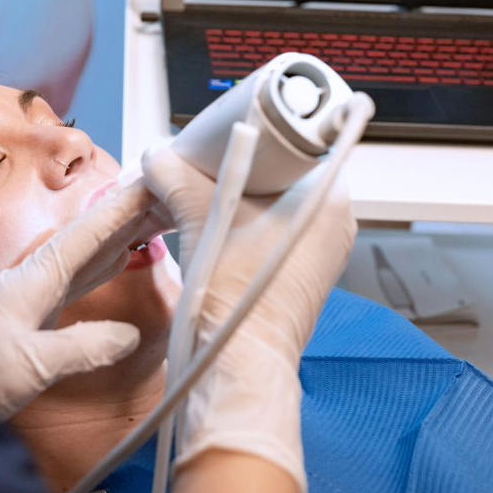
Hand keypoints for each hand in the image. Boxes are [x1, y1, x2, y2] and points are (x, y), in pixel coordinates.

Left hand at [0, 181, 155, 419]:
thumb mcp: (30, 365)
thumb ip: (80, 348)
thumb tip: (128, 335)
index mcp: (35, 278)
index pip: (87, 234)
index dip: (120, 210)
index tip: (149, 185)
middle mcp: (37, 277)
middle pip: (91, 235)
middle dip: (127, 213)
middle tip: (164, 191)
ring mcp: (36, 292)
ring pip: (88, 253)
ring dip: (120, 233)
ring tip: (152, 215)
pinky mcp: (36, 311)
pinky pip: (79, 276)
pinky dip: (105, 261)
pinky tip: (119, 256)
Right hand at [142, 142, 356, 492]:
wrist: (237, 362)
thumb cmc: (235, 297)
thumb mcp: (199, 216)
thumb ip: (174, 175)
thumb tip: (157, 156)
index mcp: (328, 198)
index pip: (294, 142)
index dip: (255, 132)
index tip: (225, 130)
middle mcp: (334, 222)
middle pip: (280, 171)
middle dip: (239, 165)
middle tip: (204, 162)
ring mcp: (321, 251)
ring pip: (275, 201)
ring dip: (238, 194)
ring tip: (203, 193)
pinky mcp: (302, 272)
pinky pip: (274, 229)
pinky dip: (245, 220)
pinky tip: (215, 224)